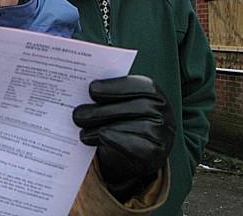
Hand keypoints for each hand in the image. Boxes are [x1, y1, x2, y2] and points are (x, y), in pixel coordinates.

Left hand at [73, 75, 175, 201]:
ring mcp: (164, 135)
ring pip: (138, 127)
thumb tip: (81, 90)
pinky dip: (118, 141)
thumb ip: (108, 97)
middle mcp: (164, 113)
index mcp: (155, 95)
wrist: (133, 157)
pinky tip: (101, 137)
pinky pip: (139, 147)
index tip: (92, 89)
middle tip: (78, 114)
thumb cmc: (122, 122)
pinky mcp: (157, 156)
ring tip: (82, 131)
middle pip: (138, 108)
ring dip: (106, 128)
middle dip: (105, 110)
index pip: (141, 86)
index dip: (116, 87)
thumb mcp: (118, 106)